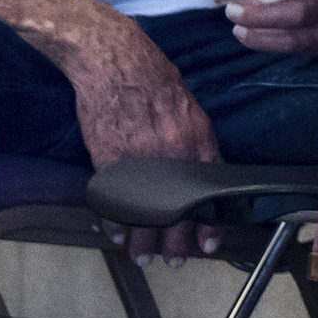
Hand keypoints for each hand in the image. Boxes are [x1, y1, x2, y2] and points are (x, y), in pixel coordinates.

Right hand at [59, 13, 224, 255]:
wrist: (113, 57)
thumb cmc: (151, 73)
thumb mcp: (188, 104)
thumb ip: (194, 139)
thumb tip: (198, 168)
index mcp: (197, 140)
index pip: (209, 196)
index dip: (209, 225)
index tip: (208, 243)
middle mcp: (172, 156)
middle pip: (177, 214)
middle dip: (177, 243)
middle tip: (174, 260)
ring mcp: (138, 161)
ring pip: (144, 215)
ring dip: (144, 242)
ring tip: (144, 258)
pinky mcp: (107, 161)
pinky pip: (113, 202)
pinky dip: (114, 223)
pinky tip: (117, 235)